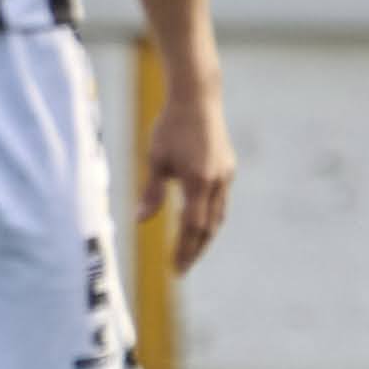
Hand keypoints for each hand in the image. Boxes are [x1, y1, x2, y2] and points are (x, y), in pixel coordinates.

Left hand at [140, 84, 234, 272]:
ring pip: (218, 215)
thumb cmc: (170, 127)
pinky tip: (199, 223)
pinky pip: (220, 201)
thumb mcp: (155, 160)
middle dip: (195, 250)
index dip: (185, 250)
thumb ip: (151, 193)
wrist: (197, 99)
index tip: (176, 269)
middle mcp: (217, 181)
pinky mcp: (227, 168)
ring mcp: (226, 174)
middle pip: (208, 226)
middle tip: (181, 268)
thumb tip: (140, 221)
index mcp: (198, 181)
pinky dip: (209, 217)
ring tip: (190, 252)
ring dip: (204, 236)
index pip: (192, 227)